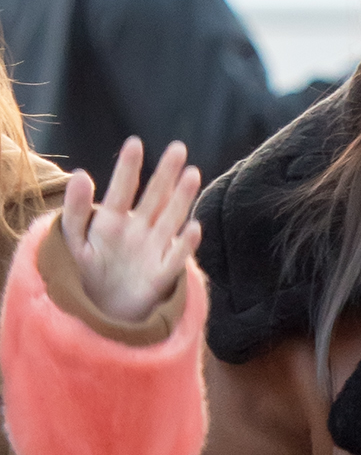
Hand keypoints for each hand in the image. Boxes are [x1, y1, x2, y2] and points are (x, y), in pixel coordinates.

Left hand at [61, 137, 201, 324]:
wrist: (102, 310)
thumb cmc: (87, 272)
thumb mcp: (74, 240)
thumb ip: (76, 209)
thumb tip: (80, 173)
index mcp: (113, 220)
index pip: (122, 190)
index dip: (128, 168)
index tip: (135, 143)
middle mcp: (138, 230)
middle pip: (155, 197)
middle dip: (166, 173)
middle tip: (178, 148)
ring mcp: (152, 250)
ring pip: (170, 219)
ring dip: (181, 198)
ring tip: (192, 174)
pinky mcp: (161, 275)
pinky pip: (175, 258)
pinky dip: (184, 244)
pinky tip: (192, 227)